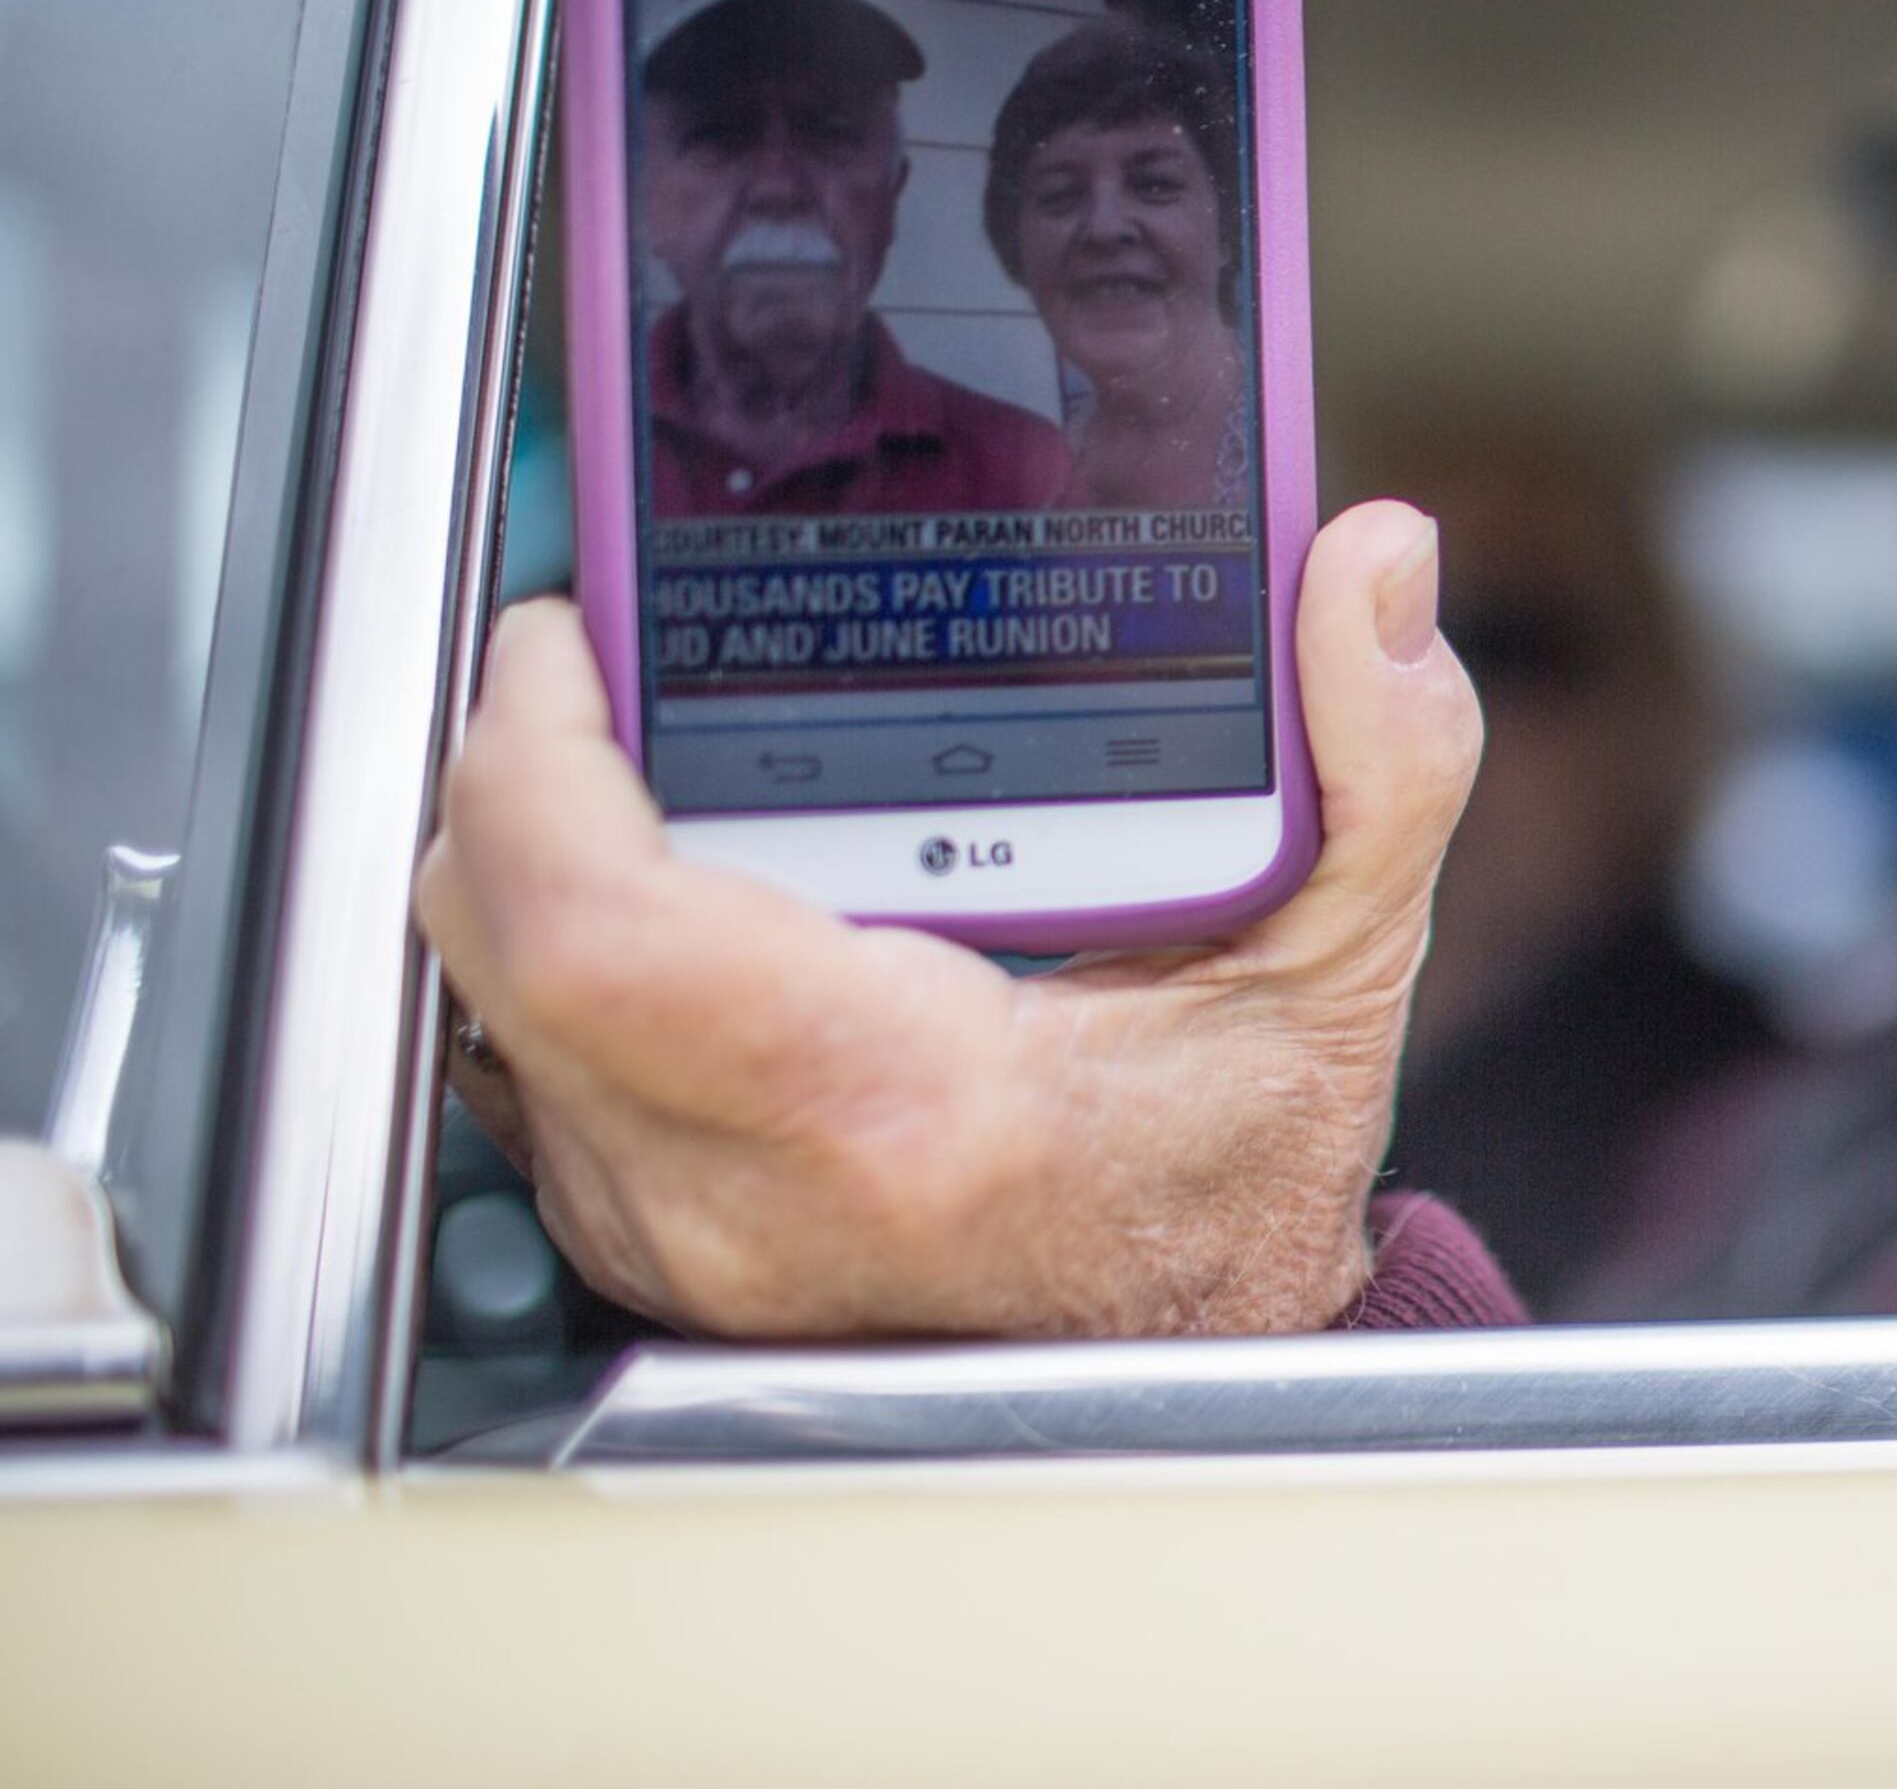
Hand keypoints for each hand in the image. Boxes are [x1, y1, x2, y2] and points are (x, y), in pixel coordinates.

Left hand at [414, 499, 1480, 1339]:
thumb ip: (1381, 753)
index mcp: (900, 1109)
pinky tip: (654, 867)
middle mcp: (742, 1195)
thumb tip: (1368, 569)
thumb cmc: (1240, 1175)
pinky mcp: (633, 1228)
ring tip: (622, 737)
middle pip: (493, 932)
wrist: (1186, 1361)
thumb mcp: (1343, 950)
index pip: (598, 927)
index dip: (536, 756)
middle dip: (514, 760)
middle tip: (607, 654)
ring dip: (523, 845)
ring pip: (481, 989)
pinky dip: (551, 937)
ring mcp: (665, 1226)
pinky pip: (516, 1047)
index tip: (584, 636)